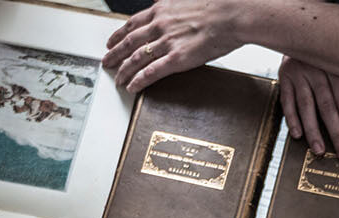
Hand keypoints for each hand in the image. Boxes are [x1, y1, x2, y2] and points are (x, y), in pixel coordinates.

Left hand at [103, 1, 241, 94]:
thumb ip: (173, 8)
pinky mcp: (177, 59)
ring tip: (118, 80)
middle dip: (115, 54)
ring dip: (124, 70)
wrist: (231, 15)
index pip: (132, 23)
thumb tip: (170, 10)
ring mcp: (167, 42)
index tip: (111, 43)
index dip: (118, 35)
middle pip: (129, 42)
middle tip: (107, 64)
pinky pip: (151, 72)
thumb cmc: (217, 8)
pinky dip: (139, 80)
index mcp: (161, 10)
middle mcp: (160, 25)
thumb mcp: (187, 1)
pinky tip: (132, 87)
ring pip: (136, 58)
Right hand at [279, 57, 338, 161]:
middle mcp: (317, 70)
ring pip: (307, 106)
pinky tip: (298, 135)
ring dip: (313, 131)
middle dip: (337, 134)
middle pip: (328, 107)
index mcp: (337, 67)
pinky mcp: (284, 77)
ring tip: (320, 151)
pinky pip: (287, 101)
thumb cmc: (333, 54)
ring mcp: (299, 73)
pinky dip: (291, 118)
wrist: (303, 33)